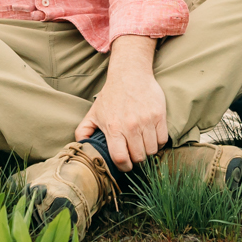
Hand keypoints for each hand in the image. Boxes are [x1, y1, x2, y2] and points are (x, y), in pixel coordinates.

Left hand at [76, 38, 167, 169]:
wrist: (130, 74)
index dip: (124, 167)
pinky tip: (151, 136)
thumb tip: (79, 146)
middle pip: (139, 157)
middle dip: (136, 158)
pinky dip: (158, 141)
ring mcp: (146, 121)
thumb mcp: (94, 112)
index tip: (125, 165)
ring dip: (147, 150)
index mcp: (113, 128)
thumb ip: (83, 130)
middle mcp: (130, 126)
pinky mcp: (159, 115)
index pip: (121, 159)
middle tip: (134, 152)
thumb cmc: (111, 95)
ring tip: (142, 143)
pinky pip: (162, 139)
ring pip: (152, 150)